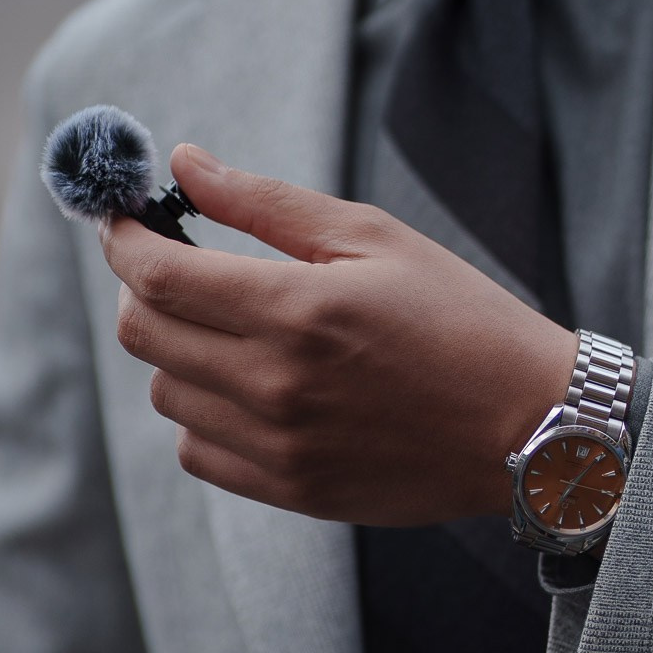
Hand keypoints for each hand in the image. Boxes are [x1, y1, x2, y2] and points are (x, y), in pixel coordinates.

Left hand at [100, 143, 577, 524]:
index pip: (155, 276)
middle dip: (145, 290)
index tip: (123, 219)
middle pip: (144, 335)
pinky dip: (203, 415)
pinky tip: (250, 389)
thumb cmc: (461, 318)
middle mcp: (275, 385)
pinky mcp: (291, 489)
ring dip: (181, 352)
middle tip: (182, 267)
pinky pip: (198, 451)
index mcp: (295, 311)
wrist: (530, 428)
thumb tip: (182, 163)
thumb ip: (267, 203)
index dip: (122, 239)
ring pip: (167, 393)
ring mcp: (278, 446)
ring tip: (236, 331)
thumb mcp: (374, 238)